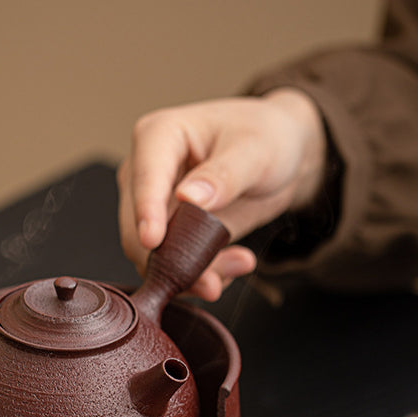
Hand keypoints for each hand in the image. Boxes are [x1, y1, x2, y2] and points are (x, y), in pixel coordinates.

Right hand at [117, 90, 326, 299]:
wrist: (280, 156)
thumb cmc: (265, 137)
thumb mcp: (256, 151)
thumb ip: (223, 175)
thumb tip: (188, 197)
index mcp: (158, 136)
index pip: (144, 179)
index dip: (146, 213)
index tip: (153, 241)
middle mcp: (145, 172)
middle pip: (137, 228)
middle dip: (172, 259)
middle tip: (213, 281)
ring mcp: (152, 206)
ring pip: (151, 256)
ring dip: (191, 273)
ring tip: (237, 265)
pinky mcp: (168, 232)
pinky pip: (171, 265)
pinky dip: (201, 275)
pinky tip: (234, 265)